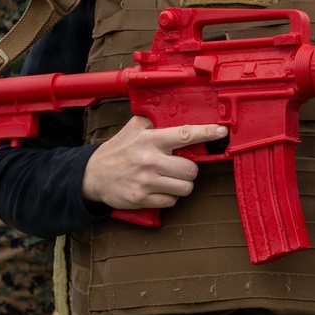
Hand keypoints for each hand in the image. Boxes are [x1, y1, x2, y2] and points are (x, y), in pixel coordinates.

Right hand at [83, 116, 227, 209]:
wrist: (93, 175)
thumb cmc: (118, 150)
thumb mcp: (134, 128)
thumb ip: (155, 121)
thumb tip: (178, 113)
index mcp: (150, 139)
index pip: (185, 134)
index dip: (207, 133)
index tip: (221, 131)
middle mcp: (150, 160)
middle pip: (191, 169)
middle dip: (190, 168)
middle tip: (180, 165)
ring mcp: (146, 181)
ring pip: (185, 187)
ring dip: (182, 184)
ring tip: (170, 178)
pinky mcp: (142, 199)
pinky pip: (172, 201)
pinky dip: (170, 196)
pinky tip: (160, 188)